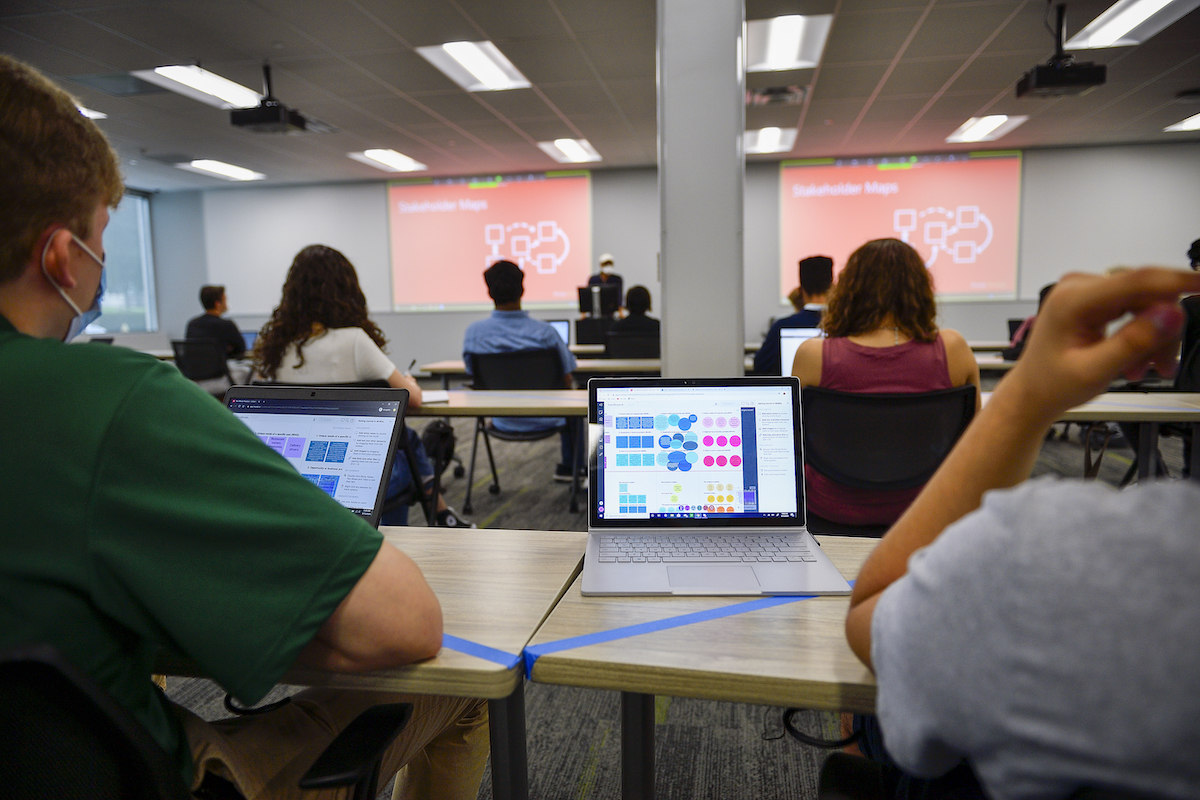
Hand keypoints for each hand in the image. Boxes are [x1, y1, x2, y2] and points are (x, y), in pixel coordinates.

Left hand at [1004, 268, 1199, 424]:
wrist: (1031, 393)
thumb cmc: (1052, 385)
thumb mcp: (1095, 372)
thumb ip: (1134, 343)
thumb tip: (1170, 314)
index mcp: (1072, 300)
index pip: (1137, 279)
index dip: (1177, 281)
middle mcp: (1079, 287)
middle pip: (1147, 294)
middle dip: (1162, 330)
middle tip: (1163, 366)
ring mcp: (1086, 291)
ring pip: (1146, 302)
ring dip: (1154, 337)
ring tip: (1145, 369)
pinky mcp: (1094, 299)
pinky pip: (1135, 307)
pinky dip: (1143, 333)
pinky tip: (1136, 360)